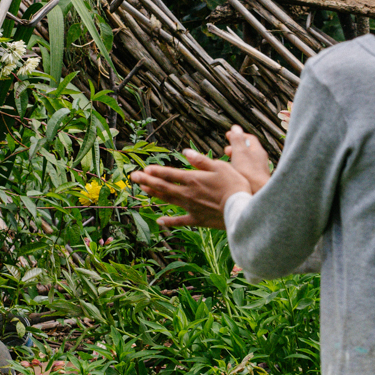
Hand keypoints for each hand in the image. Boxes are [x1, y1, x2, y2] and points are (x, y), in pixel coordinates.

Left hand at [129, 148, 251, 231]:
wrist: (241, 210)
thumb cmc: (234, 185)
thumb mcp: (220, 166)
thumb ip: (200, 160)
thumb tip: (185, 153)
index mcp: (192, 179)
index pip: (169, 174)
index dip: (155, 171)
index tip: (143, 169)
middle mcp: (187, 193)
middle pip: (163, 186)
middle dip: (146, 181)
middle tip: (133, 177)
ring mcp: (190, 207)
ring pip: (167, 200)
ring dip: (154, 194)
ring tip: (143, 190)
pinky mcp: (196, 219)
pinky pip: (179, 221)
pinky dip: (169, 221)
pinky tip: (160, 220)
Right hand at [224, 125, 271, 194]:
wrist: (258, 194)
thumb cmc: (249, 172)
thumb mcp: (240, 152)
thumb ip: (237, 139)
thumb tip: (235, 127)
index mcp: (258, 151)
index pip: (249, 138)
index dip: (238, 135)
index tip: (228, 135)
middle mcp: (261, 160)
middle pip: (248, 150)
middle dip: (236, 148)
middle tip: (226, 150)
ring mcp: (259, 172)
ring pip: (247, 162)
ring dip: (237, 160)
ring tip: (227, 163)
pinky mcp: (256, 182)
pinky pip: (247, 172)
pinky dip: (239, 170)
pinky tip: (233, 175)